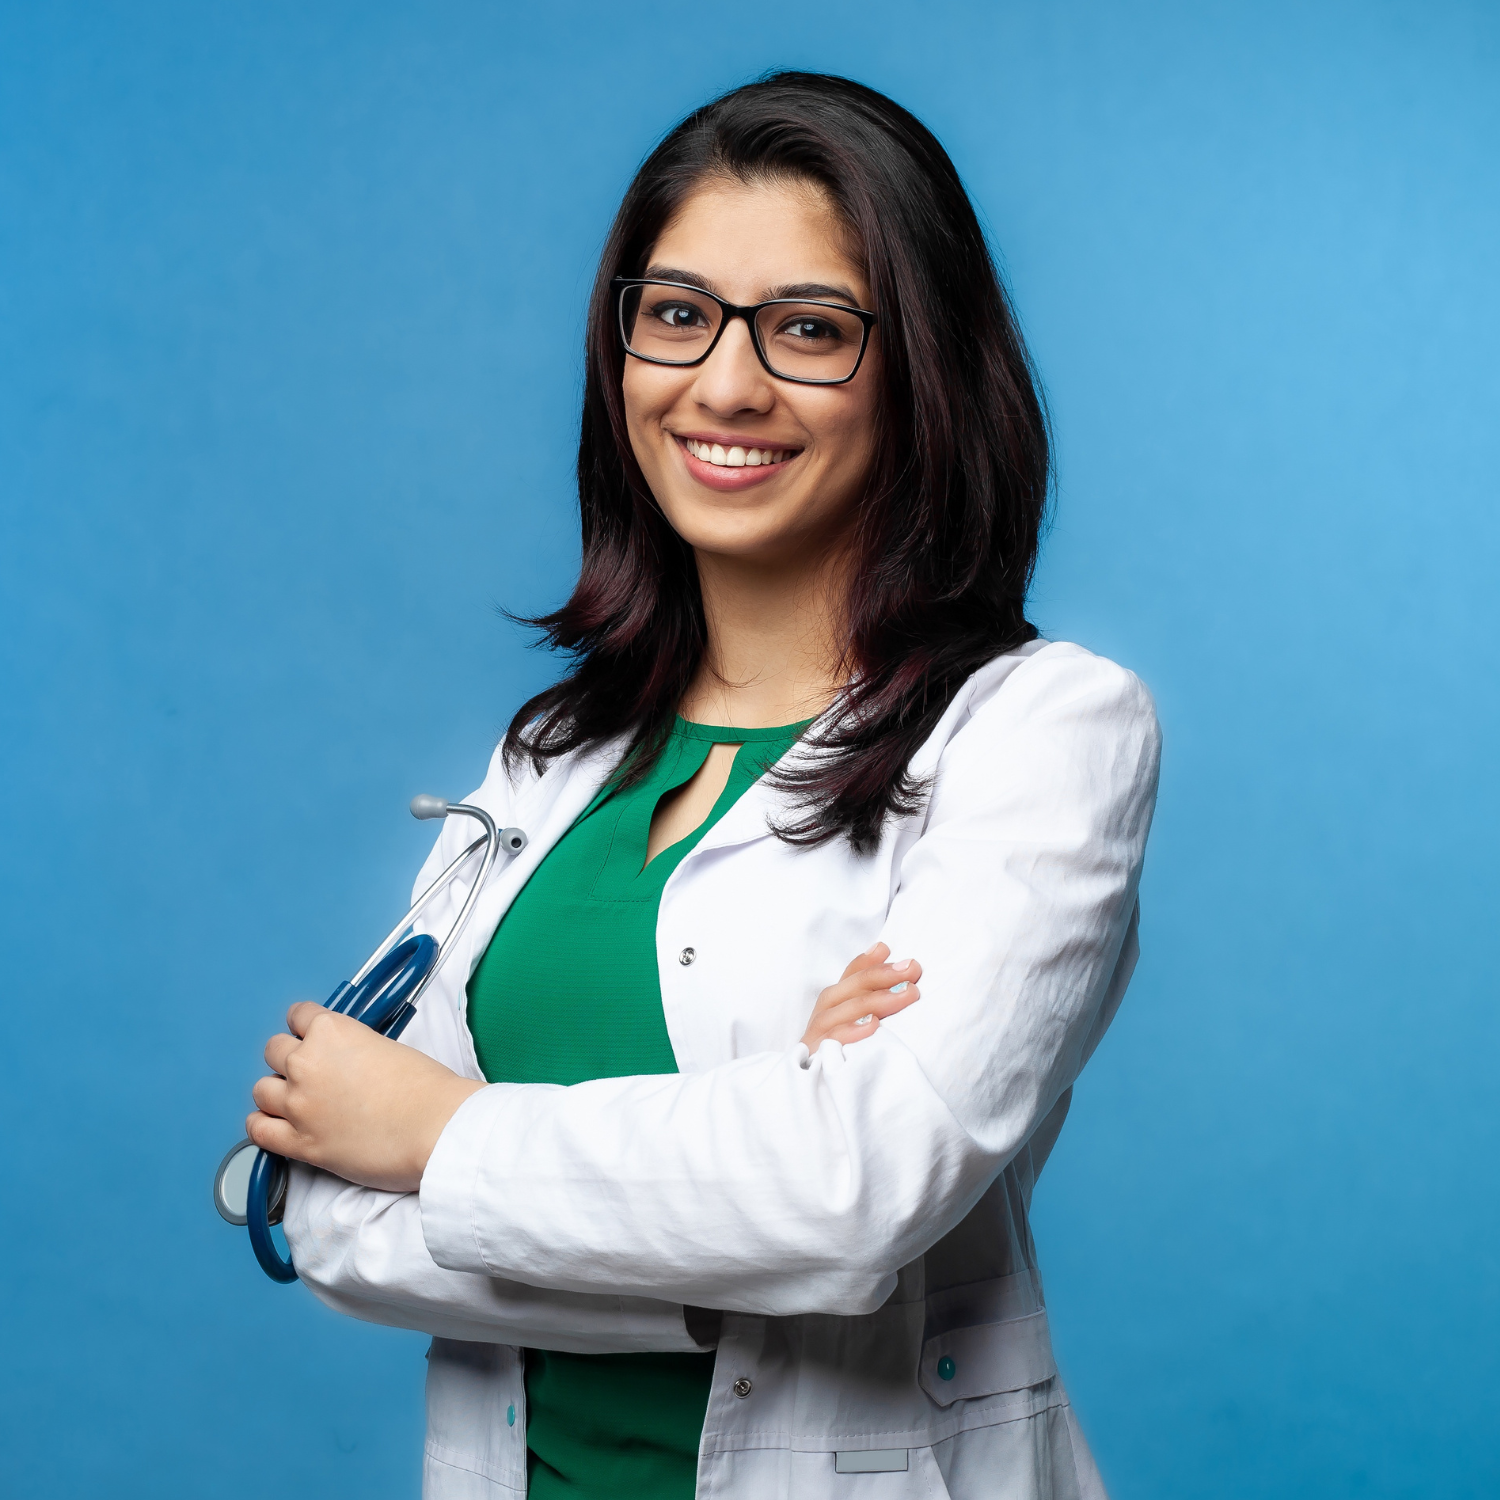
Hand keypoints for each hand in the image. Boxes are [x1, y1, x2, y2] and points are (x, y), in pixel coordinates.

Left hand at [246, 1002, 485, 1192]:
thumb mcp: (387, 1046)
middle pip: (274, 1050)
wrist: (435, 1127)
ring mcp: (299, 1104)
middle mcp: (307, 1063)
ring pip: (261, 1089)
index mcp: (332, 1031)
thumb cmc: (424, 1088)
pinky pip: (258, 1130)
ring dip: (277, 1092)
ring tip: (298, 1100)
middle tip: (312, 1072)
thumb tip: (346, 1061)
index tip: (313, 1037)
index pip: (298, 1015)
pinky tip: (277, 1125)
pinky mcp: (299, 1142)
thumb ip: (354, 1047)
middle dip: (290, 1058)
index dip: (307, 1027)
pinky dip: (263, 1126)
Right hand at [800, 942, 921, 1051]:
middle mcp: (823, 1017)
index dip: (872, 963)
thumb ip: (870, 991)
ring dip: (876, 1000)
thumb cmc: (844, 1058)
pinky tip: (873, 1026)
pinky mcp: (815, 1061)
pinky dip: (850, 1032)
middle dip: (882, 976)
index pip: (851, 977)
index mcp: (833, 1006)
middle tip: (914, 971)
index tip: (899, 956)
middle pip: (848, 989)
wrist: (815, 1104)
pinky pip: (831, 1043)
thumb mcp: (859, 1021)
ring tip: (907, 994)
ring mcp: (817, 1039)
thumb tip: (884, 948)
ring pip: (841, 1010)